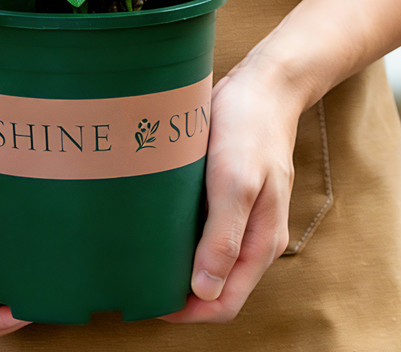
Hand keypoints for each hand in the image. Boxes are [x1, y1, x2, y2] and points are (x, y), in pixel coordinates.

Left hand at [162, 50, 301, 323]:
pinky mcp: (228, 196)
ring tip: (141, 258)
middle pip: (216, 287)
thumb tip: (205, 292)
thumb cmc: (249, 130)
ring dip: (179, 267)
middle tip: (137, 282)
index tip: (148, 301)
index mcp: (261, 243)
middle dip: (180, 294)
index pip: (225, 303)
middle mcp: (253, 237)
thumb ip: (224, 238)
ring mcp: (242, 217)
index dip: (188, 312)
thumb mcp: (235, 181)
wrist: (263, 86)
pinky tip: (156, 227)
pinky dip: (182, 239)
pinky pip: (205, 232)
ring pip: (208, 260)